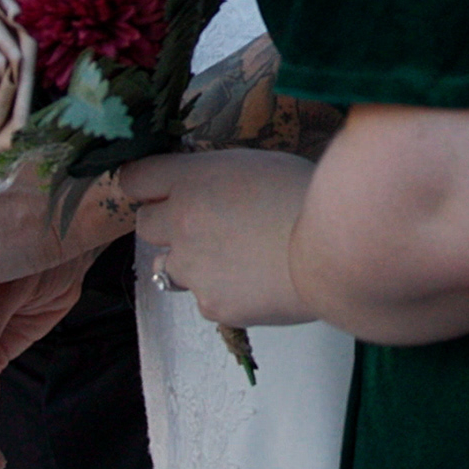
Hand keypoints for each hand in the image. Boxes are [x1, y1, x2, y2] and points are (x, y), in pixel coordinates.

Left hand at [120, 150, 316, 328]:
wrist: (334, 251)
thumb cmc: (308, 196)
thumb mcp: (257, 164)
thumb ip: (216, 175)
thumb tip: (203, 183)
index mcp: (192, 179)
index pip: (134, 179)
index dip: (148, 185)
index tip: (161, 189)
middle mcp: (180, 222)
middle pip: (144, 224)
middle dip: (167, 223)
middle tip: (203, 224)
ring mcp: (192, 268)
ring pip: (166, 266)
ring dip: (189, 261)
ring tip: (232, 257)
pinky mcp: (211, 304)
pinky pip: (202, 297)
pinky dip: (221, 291)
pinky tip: (254, 281)